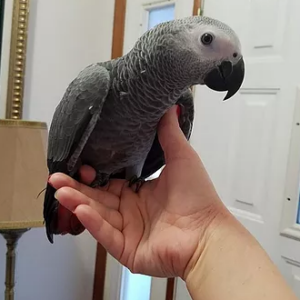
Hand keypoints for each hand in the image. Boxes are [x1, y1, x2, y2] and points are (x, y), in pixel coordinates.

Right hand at [49, 106, 226, 278]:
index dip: (95, 173)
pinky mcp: (127, 249)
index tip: (81, 162)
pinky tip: (80, 209)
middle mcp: (130, 210)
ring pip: (98, 215)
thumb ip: (169, 134)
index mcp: (139, 192)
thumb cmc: (197, 197)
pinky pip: (107, 235)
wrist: (208, 234)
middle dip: (77, 187)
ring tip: (60, 189)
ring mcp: (127, 231)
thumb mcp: (182, 158)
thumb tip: (170, 106)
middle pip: (98, 198)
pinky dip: (94, 223)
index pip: (110, 182)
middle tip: (56, 175)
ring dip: (78, 202)